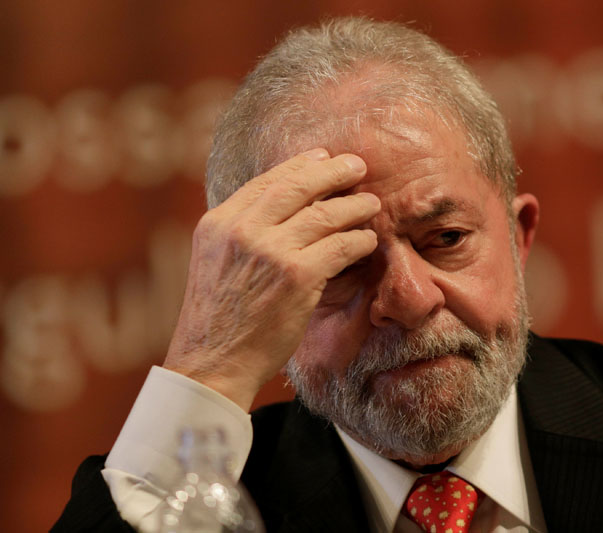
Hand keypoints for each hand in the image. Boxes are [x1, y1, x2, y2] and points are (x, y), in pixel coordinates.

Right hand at [163, 148, 379, 409]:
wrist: (212, 364)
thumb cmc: (218, 321)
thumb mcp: (214, 263)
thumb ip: (241, 235)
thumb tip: (281, 212)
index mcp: (218, 224)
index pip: (265, 182)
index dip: (299, 166)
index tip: (321, 157)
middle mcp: (242, 230)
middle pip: (297, 187)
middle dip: (332, 171)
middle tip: (356, 166)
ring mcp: (270, 251)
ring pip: (324, 215)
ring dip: (354, 206)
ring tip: (371, 203)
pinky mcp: (297, 276)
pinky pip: (340, 246)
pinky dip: (358, 240)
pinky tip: (368, 240)